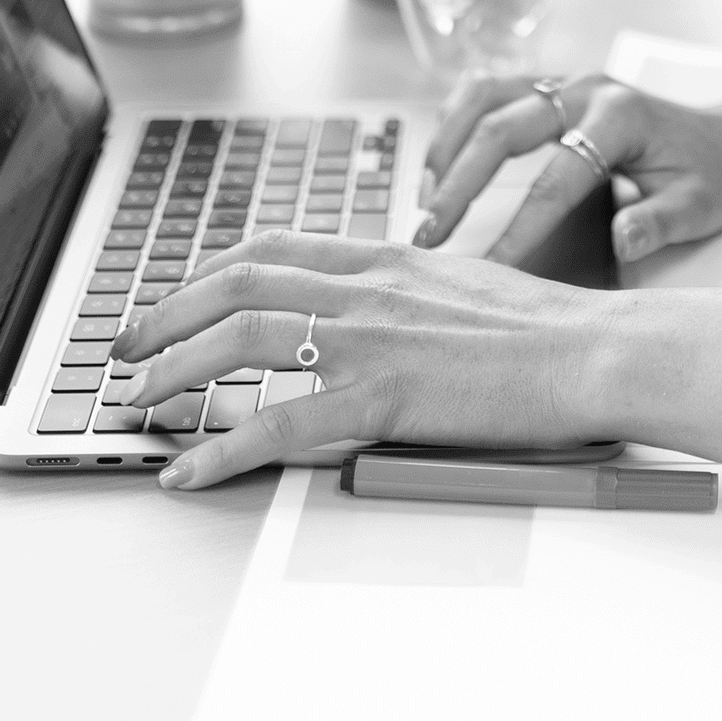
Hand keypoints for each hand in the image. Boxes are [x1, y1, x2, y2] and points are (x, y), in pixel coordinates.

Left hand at [105, 232, 610, 491]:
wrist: (595, 349)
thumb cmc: (548, 328)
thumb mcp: (466, 283)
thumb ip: (408, 289)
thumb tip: (373, 308)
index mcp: (389, 256)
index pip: (274, 247)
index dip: (207, 271)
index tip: (174, 299)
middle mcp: (369, 285)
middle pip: (237, 284)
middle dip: (166, 316)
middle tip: (125, 350)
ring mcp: (373, 338)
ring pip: (241, 340)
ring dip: (173, 372)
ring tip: (137, 404)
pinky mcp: (383, 396)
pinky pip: (278, 423)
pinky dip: (219, 450)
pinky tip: (187, 473)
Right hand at [417, 70, 721, 268]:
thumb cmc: (711, 176)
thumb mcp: (701, 207)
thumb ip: (660, 222)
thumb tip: (622, 240)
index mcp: (622, 117)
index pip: (556, 179)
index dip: (518, 228)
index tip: (486, 272)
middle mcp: (586, 89)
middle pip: (501, 127)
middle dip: (458, 184)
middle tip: (428, 237)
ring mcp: (565, 81)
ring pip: (483, 96)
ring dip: (446, 147)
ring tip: (424, 203)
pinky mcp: (550, 86)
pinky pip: (487, 91)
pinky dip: (455, 124)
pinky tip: (440, 166)